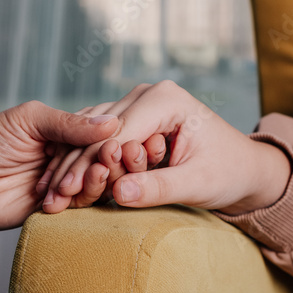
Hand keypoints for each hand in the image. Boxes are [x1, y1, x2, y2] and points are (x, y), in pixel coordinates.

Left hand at [0, 100, 118, 229]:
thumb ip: (66, 123)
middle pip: (103, 162)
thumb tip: (110, 122)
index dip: (112, 138)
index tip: (122, 139)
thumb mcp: (27, 120)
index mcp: (65, 134)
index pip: (99, 135)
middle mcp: (69, 160)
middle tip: (112, 159)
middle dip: (109, 161)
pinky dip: (83, 200)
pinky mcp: (55, 213)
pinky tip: (81, 190)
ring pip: (95, 186)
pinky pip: (78, 209)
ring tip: (98, 173)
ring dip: (98, 180)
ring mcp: (63, 187)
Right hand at [44, 80, 291, 213]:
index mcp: (164, 98)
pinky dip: (81, 164)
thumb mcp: (197, 184)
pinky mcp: (130, 118)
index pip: (116, 133)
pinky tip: (60, 186)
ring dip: (71, 167)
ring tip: (50, 197)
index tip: (67, 192)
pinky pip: (98, 142)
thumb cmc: (228, 173)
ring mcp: (136, 104)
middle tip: (49, 199)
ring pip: (92, 137)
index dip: (89, 164)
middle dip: (74, 168)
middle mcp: (146, 94)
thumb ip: (159, 188)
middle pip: (98, 134)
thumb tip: (120, 194)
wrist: (243, 168)